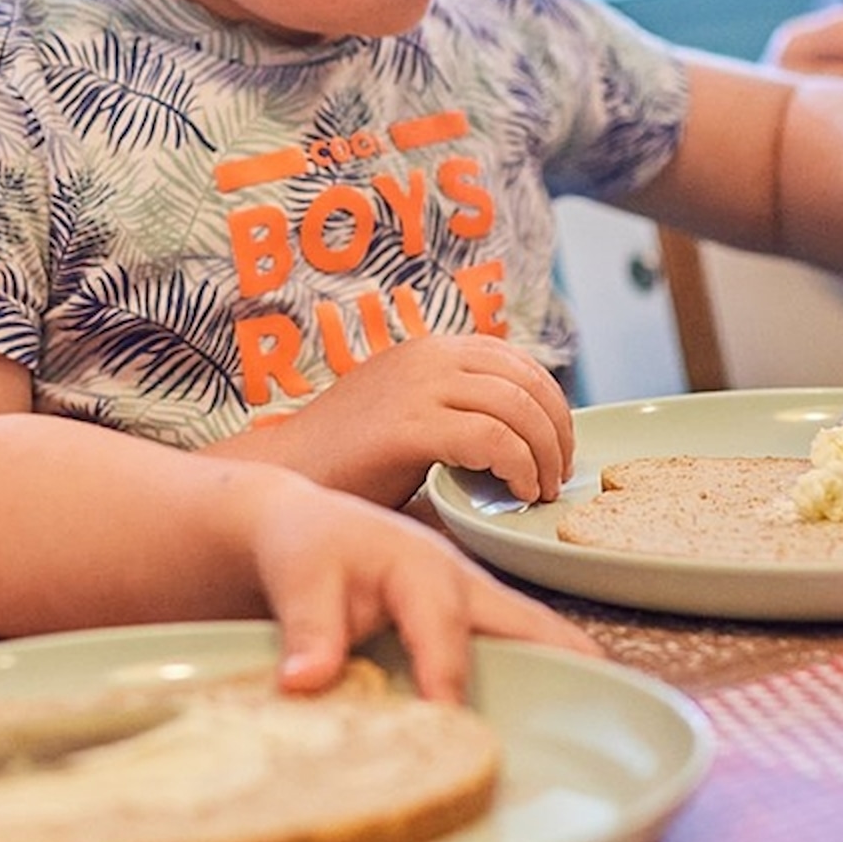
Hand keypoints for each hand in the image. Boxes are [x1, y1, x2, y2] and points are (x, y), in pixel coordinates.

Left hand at [238, 473, 597, 700]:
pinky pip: (520, 641)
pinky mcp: (475, 617)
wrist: (307, 527)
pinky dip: (546, 667)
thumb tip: (305, 683)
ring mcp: (475, 597)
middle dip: (564, 655)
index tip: (446, 719)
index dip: (445, 674)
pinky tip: (559, 710)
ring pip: (533, 629)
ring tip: (607, 710)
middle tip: (605, 698)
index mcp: (418, 566)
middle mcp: (460, 580)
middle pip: (525, 618)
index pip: (440, 625)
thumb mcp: (297, 581)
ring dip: (567, 664)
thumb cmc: (308, 547)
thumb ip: (308, 631)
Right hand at [249, 332, 572, 506]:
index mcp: (433, 349)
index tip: (558, 448)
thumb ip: (456, 410)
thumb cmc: (348, 460)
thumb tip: (523, 435)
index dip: (553, 404)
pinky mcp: (410, 427)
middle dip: (557, 431)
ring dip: (544, 453)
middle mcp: (430, 357)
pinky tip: (515, 492)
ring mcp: (419, 387)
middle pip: (528, 382)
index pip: (519, 362)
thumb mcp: (410, 413)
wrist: (284, 473)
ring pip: (519, 409)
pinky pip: (492, 440)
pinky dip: (518, 467)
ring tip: (539, 489)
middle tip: (558, 476)